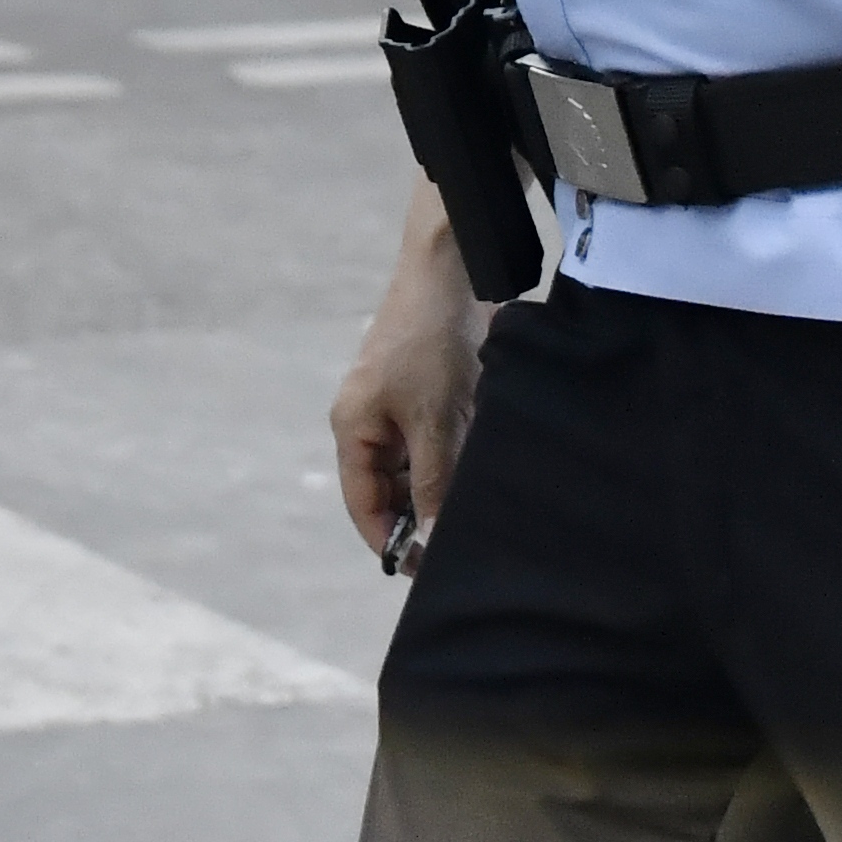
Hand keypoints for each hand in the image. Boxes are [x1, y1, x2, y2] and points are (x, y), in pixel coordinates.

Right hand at [328, 202, 491, 565]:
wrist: (455, 270)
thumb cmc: (431, 340)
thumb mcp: (434, 419)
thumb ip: (433, 482)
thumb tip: (430, 538)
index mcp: (354, 430)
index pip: (364, 505)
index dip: (391, 541)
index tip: (425, 572)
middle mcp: (372, 423)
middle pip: (394, 489)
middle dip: (424, 515)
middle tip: (464, 544)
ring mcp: (402, 407)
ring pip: (423, 467)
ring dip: (448, 486)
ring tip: (481, 508)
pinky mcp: (432, 393)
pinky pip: (442, 441)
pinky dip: (461, 457)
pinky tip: (486, 470)